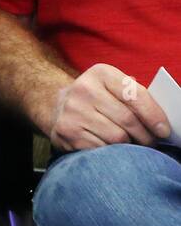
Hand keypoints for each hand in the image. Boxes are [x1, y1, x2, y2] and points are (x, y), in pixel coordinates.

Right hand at [47, 63, 171, 151]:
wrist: (61, 106)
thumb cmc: (99, 99)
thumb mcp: (114, 88)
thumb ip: (136, 98)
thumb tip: (162, 124)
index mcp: (100, 73)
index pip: (135, 95)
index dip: (154, 116)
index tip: (164, 131)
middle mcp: (83, 89)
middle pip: (127, 120)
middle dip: (145, 136)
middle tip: (150, 143)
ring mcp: (73, 110)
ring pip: (116, 137)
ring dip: (129, 145)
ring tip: (131, 145)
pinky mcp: (66, 131)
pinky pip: (101, 149)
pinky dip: (111, 152)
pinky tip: (110, 147)